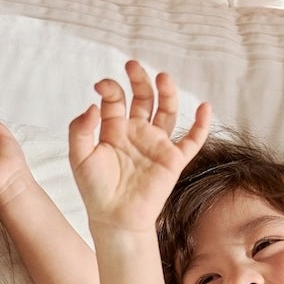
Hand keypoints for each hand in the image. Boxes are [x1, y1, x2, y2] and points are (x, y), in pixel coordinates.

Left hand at [68, 61, 210, 232]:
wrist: (114, 219)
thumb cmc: (95, 190)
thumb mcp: (78, 157)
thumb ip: (80, 130)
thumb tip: (93, 105)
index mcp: (114, 129)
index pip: (116, 99)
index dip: (110, 88)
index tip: (101, 86)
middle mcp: (137, 132)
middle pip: (143, 98)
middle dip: (139, 80)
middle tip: (132, 65)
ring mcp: (157, 144)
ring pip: (167, 111)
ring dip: (167, 93)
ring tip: (163, 77)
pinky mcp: (173, 160)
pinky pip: (192, 140)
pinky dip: (201, 124)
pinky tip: (204, 107)